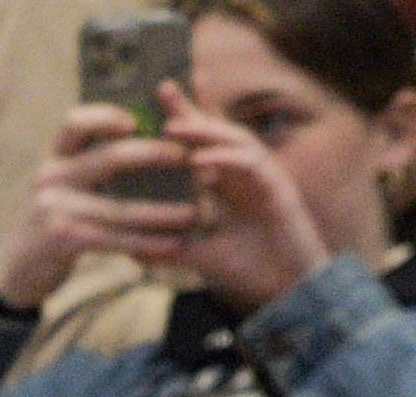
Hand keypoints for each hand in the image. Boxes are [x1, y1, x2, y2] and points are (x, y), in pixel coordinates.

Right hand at [0, 102, 205, 310]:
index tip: (138, 122)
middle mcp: (50, 179)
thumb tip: (133, 134)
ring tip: (194, 213)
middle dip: (154, 154)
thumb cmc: (48, 223)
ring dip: (161, 213)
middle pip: (109, 157)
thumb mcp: (58, 187)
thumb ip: (86, 165)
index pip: (76, 121)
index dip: (108, 116)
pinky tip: (171, 246)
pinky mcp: (61, 240)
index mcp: (53, 160)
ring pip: (119, 208)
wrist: (13, 272)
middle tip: (188, 158)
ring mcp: (53, 210)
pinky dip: (145, 243)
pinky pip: (113, 239)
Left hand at [159, 78, 334, 311]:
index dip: (183, 120)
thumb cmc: (249, 269)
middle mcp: (244, 174)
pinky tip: (198, 162)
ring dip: (205, 132)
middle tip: (163, 88)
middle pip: (219, 131)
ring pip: (236, 141)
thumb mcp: (198, 255)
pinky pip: (252, 165)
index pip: (201, 145)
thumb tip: (129, 249)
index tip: (155, 101)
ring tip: (172, 127)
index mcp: (226, 183)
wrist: (286, 288)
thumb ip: (169, 248)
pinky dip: (224, 160)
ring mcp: (263, 178)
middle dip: (192, 109)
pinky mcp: (278, 189)